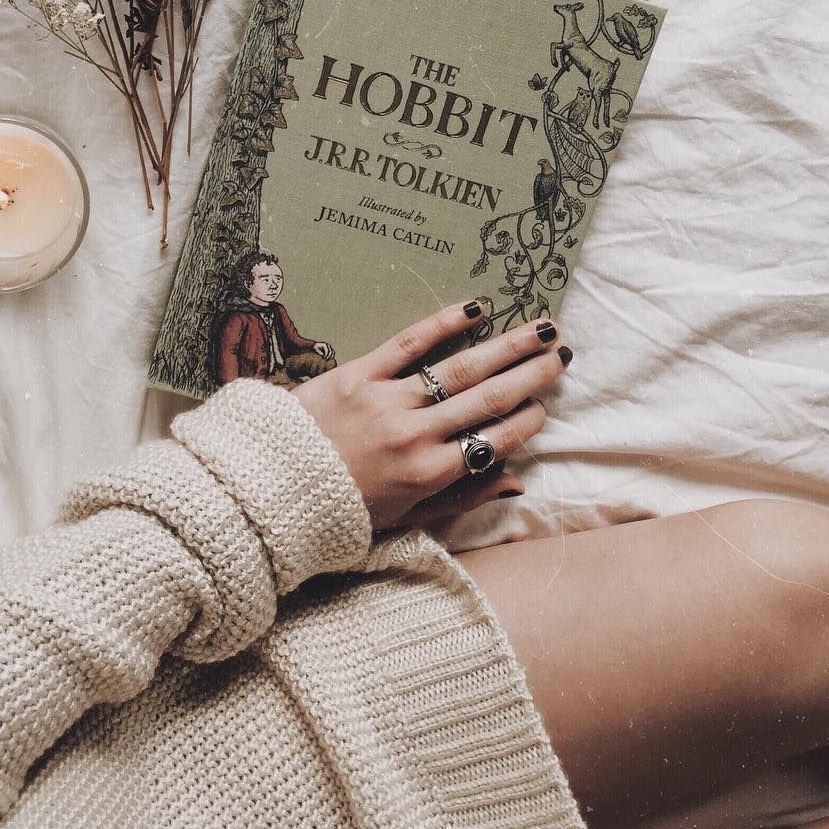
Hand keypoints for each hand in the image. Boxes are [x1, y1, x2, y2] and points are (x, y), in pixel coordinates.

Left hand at [293, 301, 570, 529]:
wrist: (267, 492)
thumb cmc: (337, 511)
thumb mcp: (403, 521)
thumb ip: (460, 500)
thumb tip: (513, 483)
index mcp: (428, 474)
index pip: (493, 440)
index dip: (525, 422)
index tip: (544, 406)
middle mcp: (415, 434)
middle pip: (486, 398)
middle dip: (529, 375)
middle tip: (561, 354)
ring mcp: (386, 400)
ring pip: (458, 369)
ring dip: (505, 347)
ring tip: (539, 329)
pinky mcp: (356, 374)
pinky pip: (407, 343)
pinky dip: (443, 323)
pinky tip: (475, 307)